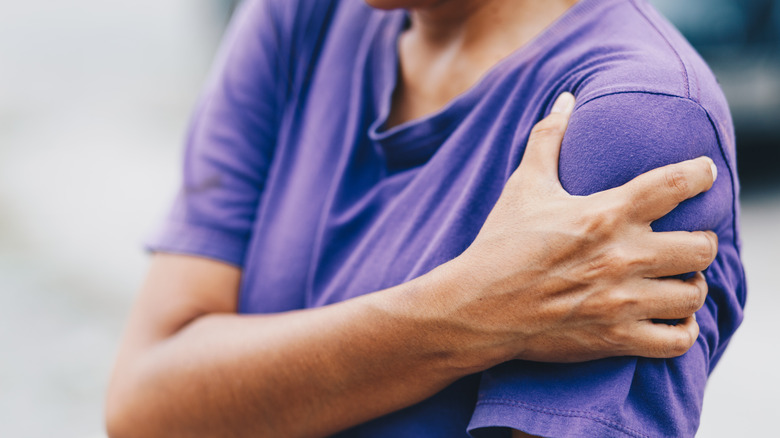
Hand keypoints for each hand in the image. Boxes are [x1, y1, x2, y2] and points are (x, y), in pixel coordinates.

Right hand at [441, 92, 717, 363]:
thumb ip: (548, 138)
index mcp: (604, 214)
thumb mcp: (523, 186)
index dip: (701, 174)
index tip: (705, 173)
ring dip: (691, 284)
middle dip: (701, 241)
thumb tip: (565, 98)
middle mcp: (621, 256)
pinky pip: (677, 340)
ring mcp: (620, 301)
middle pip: (702, 246)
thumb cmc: (500, 244)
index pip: (675, 184)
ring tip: (676, 279)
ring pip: (694, 293)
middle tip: (686, 241)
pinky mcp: (615, 338)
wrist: (477, 307)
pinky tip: (671, 317)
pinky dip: (683, 329)